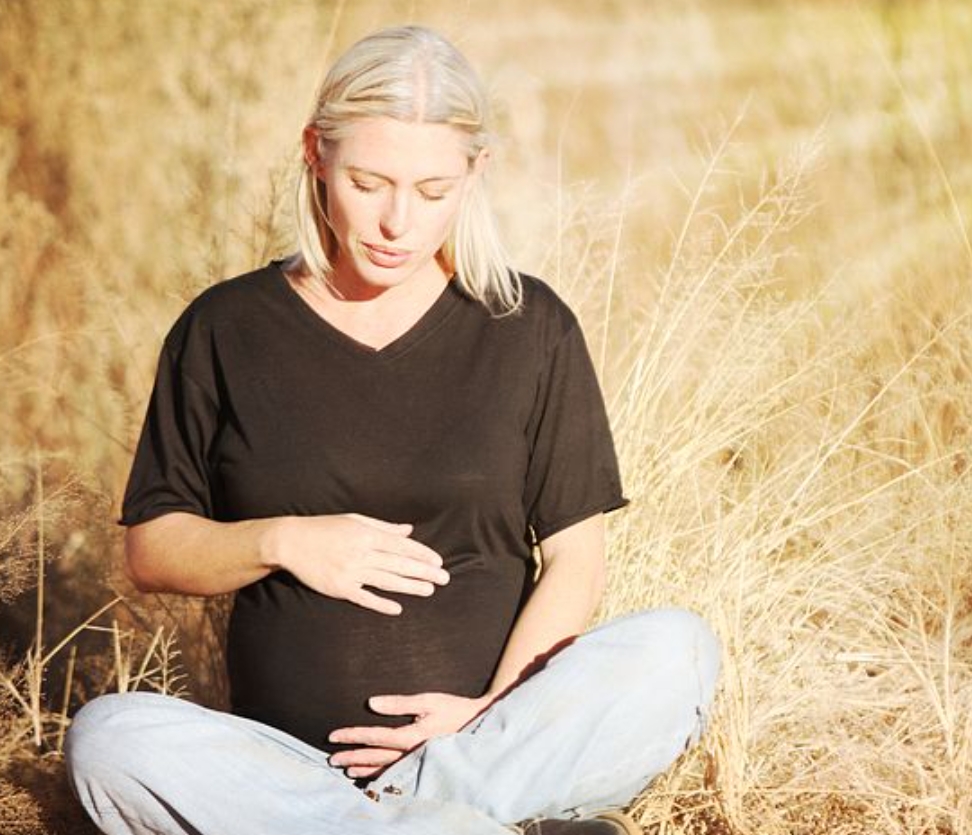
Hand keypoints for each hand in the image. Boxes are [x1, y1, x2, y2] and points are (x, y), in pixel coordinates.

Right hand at [273, 514, 448, 614]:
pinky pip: (364, 598)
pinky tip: (397, 608)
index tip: (438, 562)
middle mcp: (361, 553)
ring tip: (429, 591)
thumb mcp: (355, 520)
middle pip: (399, 564)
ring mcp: (350, 572)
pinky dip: (381, 604)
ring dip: (410, 587)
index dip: (422, 554)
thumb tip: (408, 530)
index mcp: (366, 534)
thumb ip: (384, 527)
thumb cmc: (325, 528)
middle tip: (445, 579)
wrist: (291, 542)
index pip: (401, 546)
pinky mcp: (339, 588)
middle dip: (424, 572)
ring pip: (386, 581)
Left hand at [327, 692, 491, 777]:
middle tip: (332, 759)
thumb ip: (399, 703)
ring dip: (363, 770)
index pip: (373, 737)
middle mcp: (411, 754)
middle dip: (351, 757)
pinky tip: (372, 778)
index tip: (333, 736)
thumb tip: (372, 703)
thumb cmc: (454, 709)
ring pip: (384, 771)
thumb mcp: (428, 700)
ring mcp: (417, 764)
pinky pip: (397, 776)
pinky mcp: (423, 767)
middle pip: (374, 758)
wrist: (480, 725)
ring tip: (347, 770)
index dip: (352, 736)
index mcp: (410, 736)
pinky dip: (381, 778)